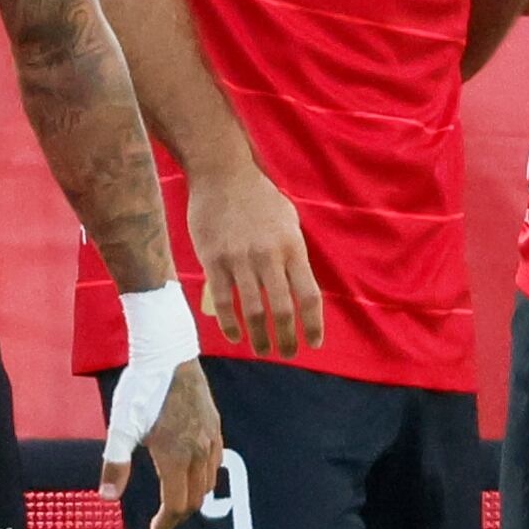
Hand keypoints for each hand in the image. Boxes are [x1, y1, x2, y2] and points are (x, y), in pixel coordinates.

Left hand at [128, 360, 222, 528]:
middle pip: (194, 499)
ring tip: (175, 504)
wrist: (170, 354)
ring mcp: (211, 439)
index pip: (176, 505)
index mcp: (175, 457)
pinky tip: (192, 475)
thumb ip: (114, 464)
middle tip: (161, 525)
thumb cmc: (141, 389)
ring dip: (192, 499)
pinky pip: (216, 464)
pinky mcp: (216, 426)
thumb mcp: (121, 427)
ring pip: (208, 483)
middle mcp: (199, 452)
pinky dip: (205, 479)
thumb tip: (106, 499)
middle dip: (177, 517)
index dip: (165, 526)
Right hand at [182, 158, 320, 355]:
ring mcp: (240, 259)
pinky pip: (224, 300)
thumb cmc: (259, 197)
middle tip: (286, 354)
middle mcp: (269, 256)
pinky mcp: (214, 260)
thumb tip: (298, 285)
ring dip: (260, 338)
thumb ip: (294, 252)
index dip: (313, 325)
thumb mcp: (288, 219)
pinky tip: (236, 336)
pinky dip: (231, 323)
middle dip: (287, 339)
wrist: (221, 174)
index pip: (309, 296)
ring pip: (253, 310)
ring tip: (262, 350)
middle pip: (283, 310)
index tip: (314, 344)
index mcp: (292, 247)